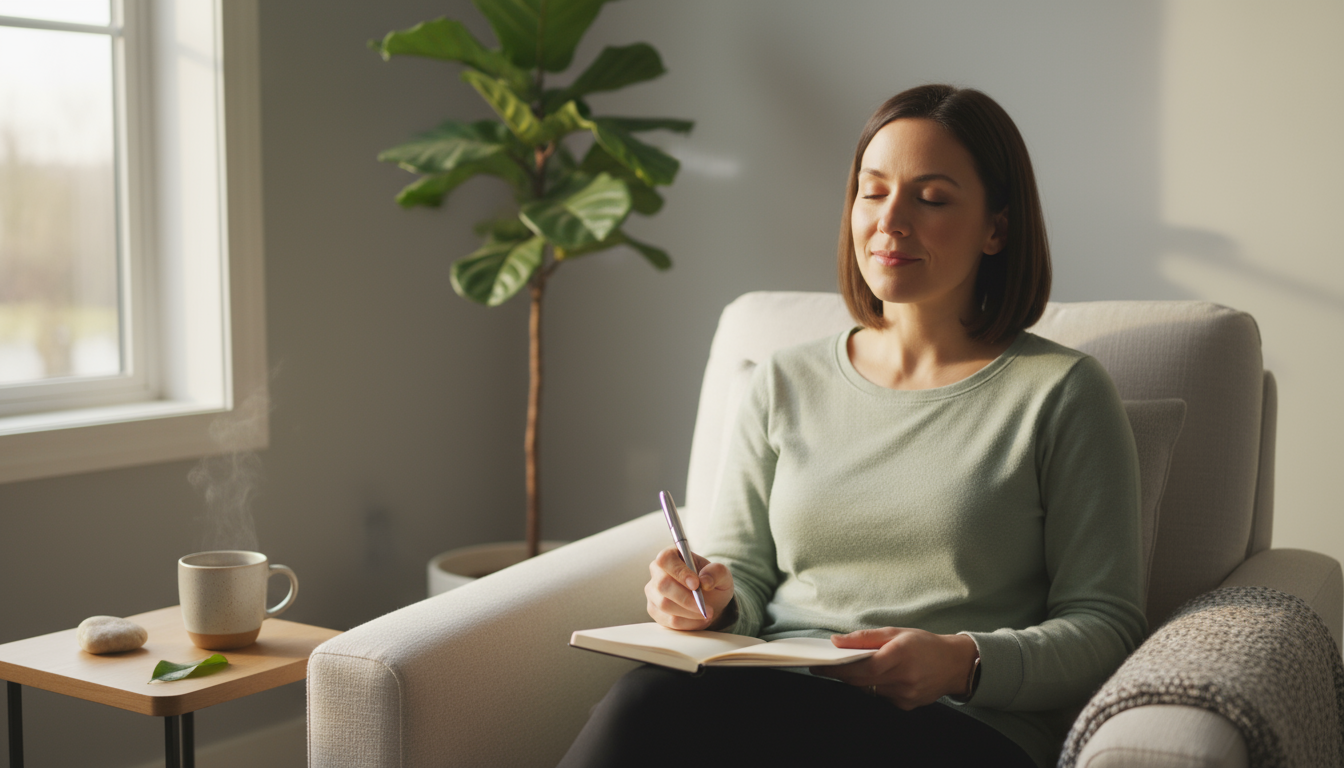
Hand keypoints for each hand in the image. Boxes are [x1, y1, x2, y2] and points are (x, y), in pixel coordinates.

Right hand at [645, 546, 734, 630]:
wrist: (710, 601)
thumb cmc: (712, 582)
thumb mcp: (722, 574)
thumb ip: (716, 572)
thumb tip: (704, 581)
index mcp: (671, 555)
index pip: (666, 559)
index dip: (679, 572)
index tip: (696, 584)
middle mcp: (657, 572)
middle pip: (662, 585)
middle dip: (686, 598)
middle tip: (707, 607)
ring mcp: (653, 592)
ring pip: (664, 604)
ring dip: (689, 612)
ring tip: (707, 613)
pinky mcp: (655, 610)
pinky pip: (668, 620)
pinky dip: (687, 623)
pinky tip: (700, 620)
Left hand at [811, 628, 977, 709]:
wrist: (955, 665)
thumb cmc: (925, 644)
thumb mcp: (896, 632)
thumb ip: (865, 637)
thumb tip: (837, 641)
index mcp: (901, 655)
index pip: (864, 666)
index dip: (839, 668)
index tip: (820, 665)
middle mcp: (904, 678)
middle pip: (862, 680)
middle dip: (840, 674)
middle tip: (822, 666)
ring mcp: (906, 694)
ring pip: (869, 689)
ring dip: (855, 679)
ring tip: (845, 667)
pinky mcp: (907, 705)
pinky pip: (881, 695)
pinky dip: (873, 686)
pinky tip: (875, 676)